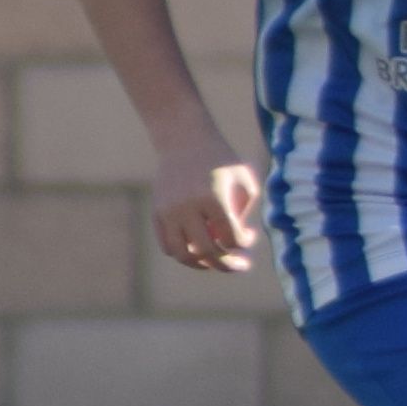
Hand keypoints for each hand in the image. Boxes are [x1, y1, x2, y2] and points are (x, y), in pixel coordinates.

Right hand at [149, 133, 267, 274]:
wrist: (185, 140)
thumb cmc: (221, 160)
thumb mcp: (243, 180)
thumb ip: (244, 212)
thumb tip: (237, 244)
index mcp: (214, 198)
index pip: (230, 237)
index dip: (243, 243)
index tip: (249, 235)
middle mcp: (188, 207)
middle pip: (208, 251)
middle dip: (227, 263)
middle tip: (239, 265)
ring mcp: (169, 211)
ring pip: (183, 254)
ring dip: (202, 264)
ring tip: (216, 263)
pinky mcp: (157, 213)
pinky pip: (167, 245)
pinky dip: (183, 254)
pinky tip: (198, 251)